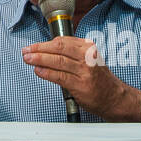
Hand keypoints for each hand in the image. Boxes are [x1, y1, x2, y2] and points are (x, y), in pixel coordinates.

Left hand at [22, 37, 140, 121]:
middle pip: (58, 48)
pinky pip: (60, 77)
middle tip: (26, 51)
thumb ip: (72, 53)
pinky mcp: (81, 85)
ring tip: (28, 59)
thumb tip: (46, 49)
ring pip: (57, 61)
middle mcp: (87, 57)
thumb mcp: (89, 59)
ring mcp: (84, 71)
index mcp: (88, 48)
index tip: (33, 46)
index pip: (62, 41)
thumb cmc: (99, 79)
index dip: (45, 43)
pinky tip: (38, 71)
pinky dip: (47, 73)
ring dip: (39, 59)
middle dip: (39, 49)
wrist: (114, 98)